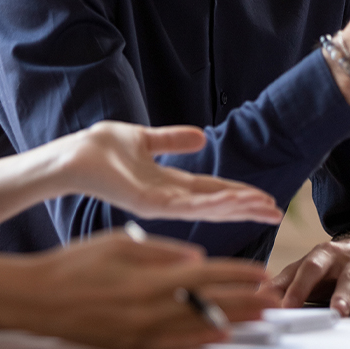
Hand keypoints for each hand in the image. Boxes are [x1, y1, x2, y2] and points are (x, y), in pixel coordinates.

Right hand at [22, 232, 275, 348]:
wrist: (38, 300)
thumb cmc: (76, 264)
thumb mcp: (118, 243)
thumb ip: (161, 252)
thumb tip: (198, 258)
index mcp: (149, 279)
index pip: (206, 275)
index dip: (238, 275)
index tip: (263, 273)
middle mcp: (150, 309)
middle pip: (210, 304)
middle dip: (246, 301)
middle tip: (275, 300)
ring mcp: (142, 333)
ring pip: (198, 327)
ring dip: (232, 320)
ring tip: (259, 317)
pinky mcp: (132, 347)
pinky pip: (175, 344)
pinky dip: (200, 339)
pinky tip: (220, 336)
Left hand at [58, 121, 282, 223]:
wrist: (72, 154)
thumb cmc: (100, 149)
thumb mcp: (145, 139)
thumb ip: (172, 140)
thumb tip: (202, 136)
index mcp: (169, 184)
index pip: (212, 191)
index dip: (239, 195)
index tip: (266, 199)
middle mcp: (168, 199)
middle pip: (216, 203)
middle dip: (246, 207)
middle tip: (277, 212)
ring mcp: (158, 205)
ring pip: (206, 207)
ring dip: (236, 207)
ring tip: (264, 208)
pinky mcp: (147, 204)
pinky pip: (185, 205)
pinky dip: (210, 205)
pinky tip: (232, 203)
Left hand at [264, 234, 349, 314]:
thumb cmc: (333, 266)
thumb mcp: (308, 267)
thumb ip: (285, 282)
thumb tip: (258, 296)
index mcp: (326, 254)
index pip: (311, 268)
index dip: (298, 287)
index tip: (287, 306)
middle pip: (346, 276)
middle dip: (342, 293)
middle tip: (336, 310)